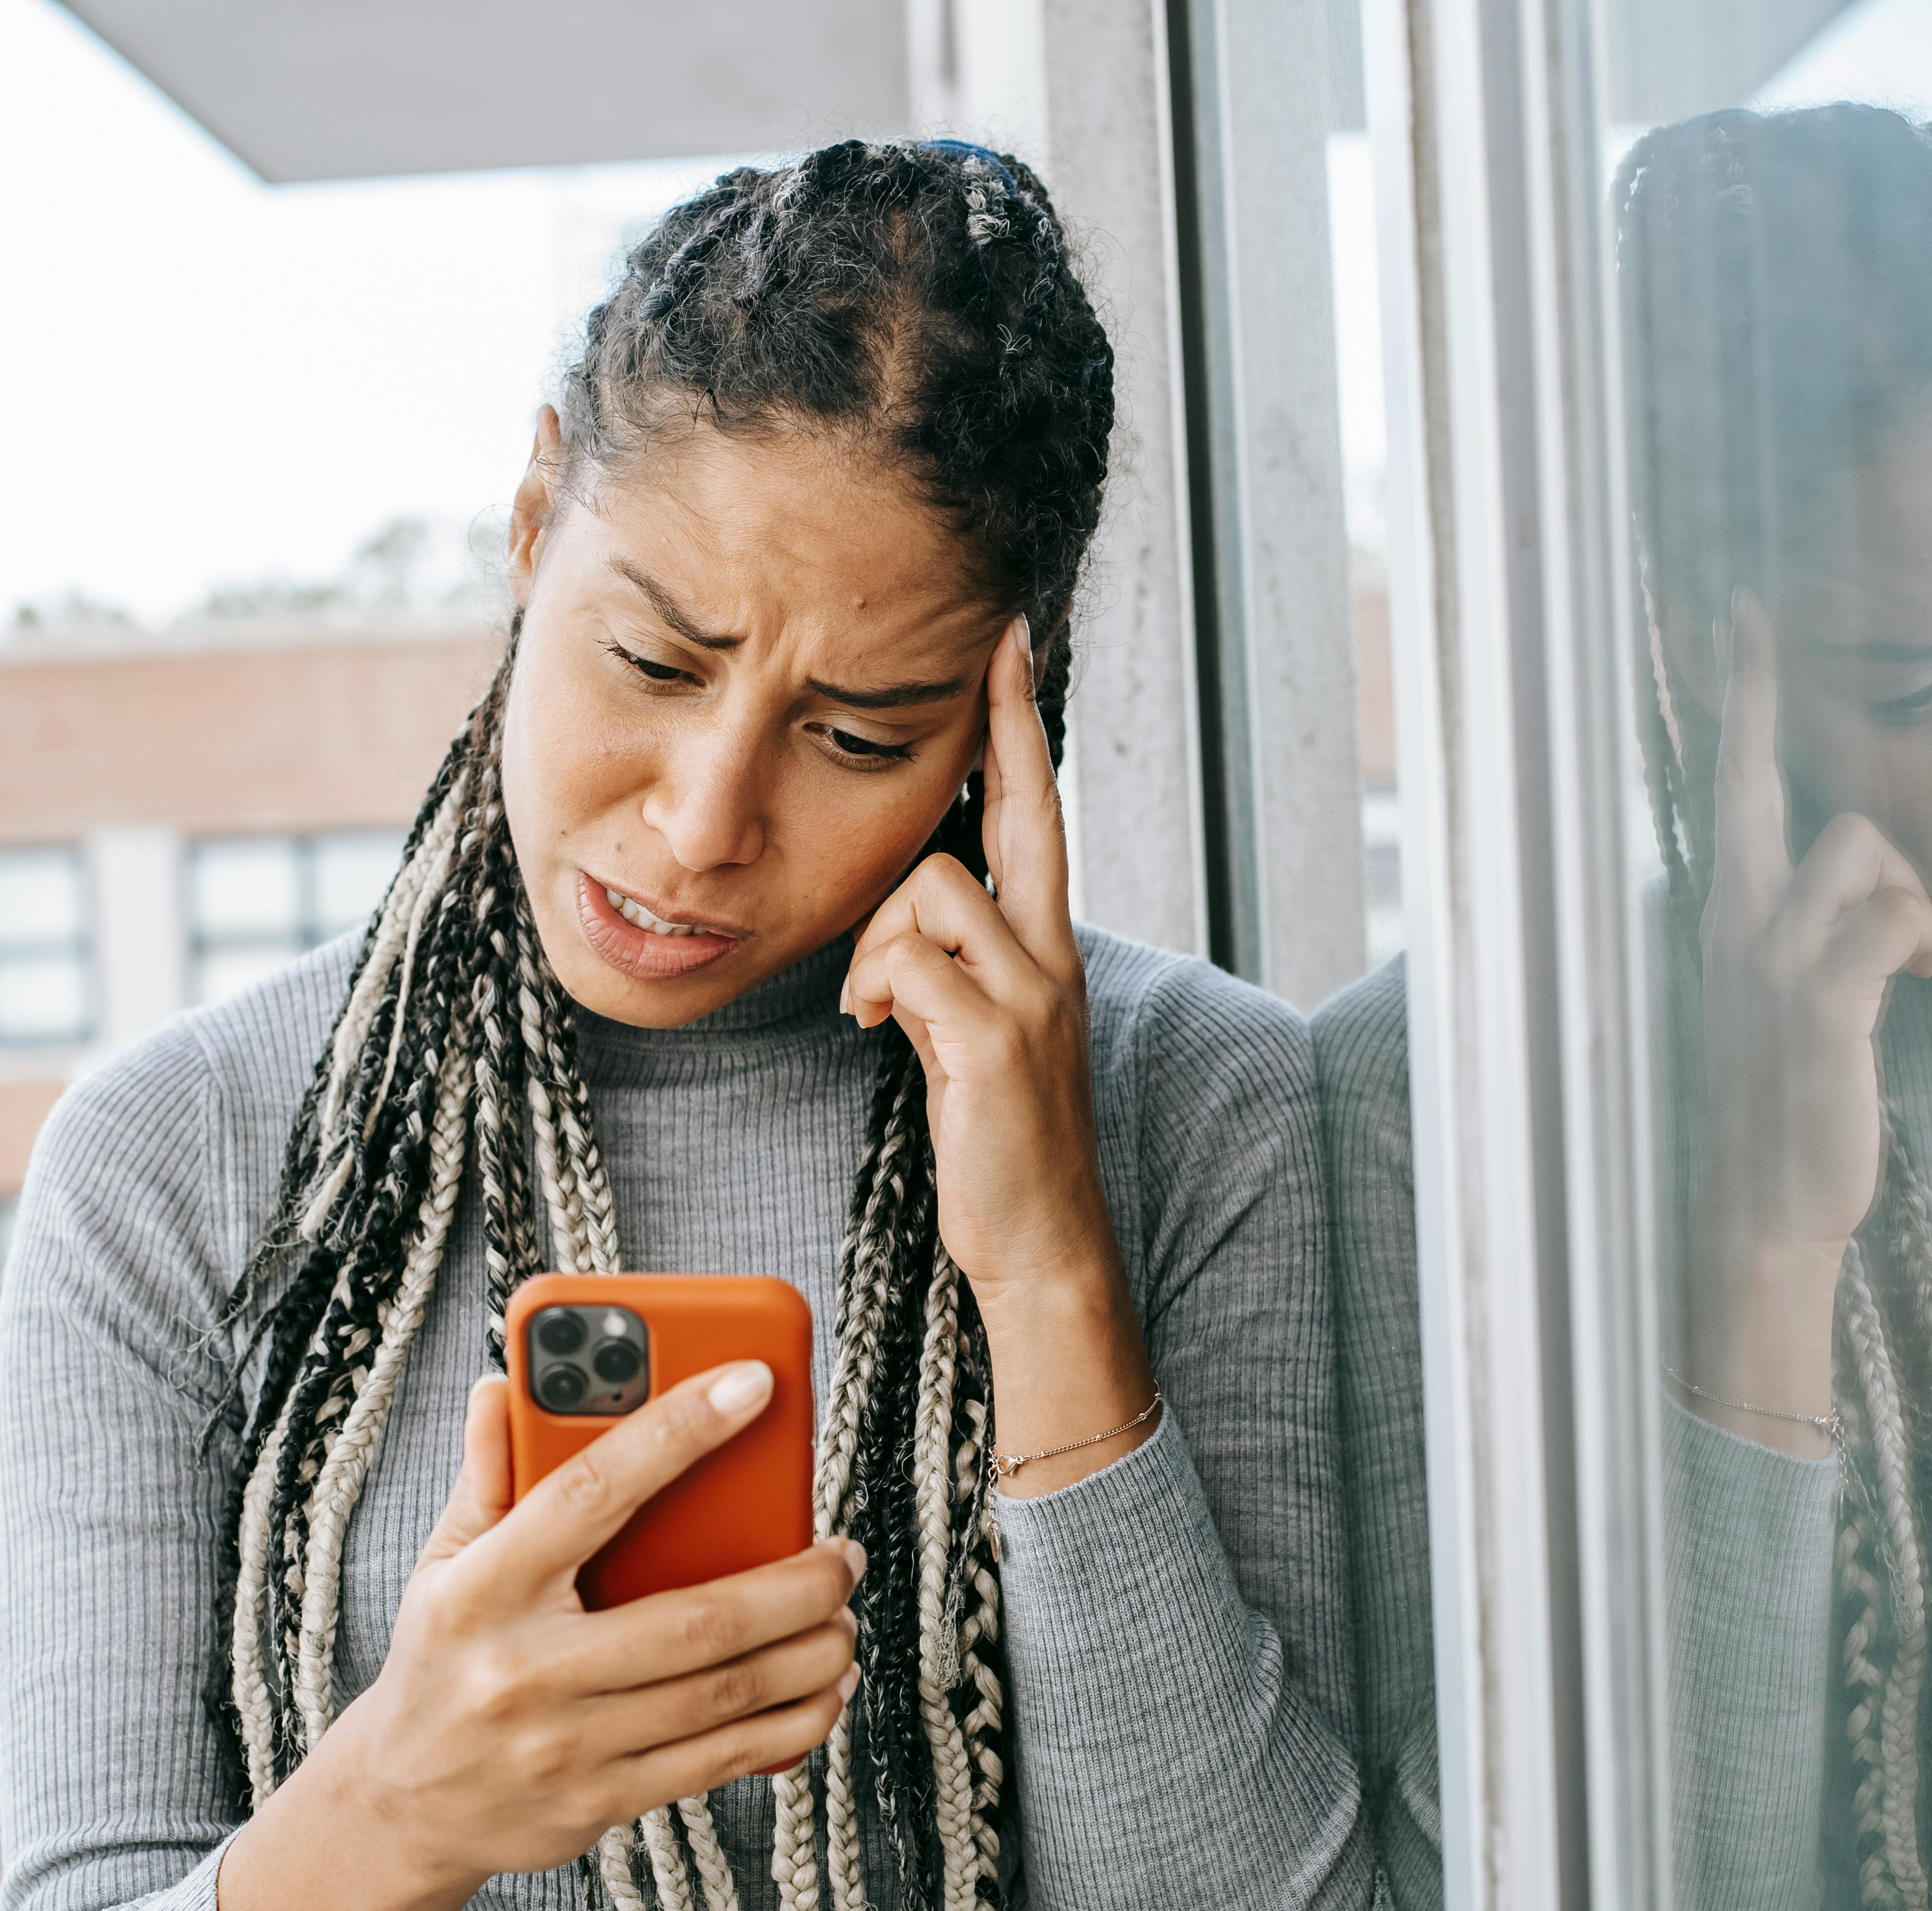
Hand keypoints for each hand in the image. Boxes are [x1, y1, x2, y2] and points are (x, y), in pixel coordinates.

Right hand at [219, 1366, 861, 1910]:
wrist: (403, 1806)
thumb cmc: (441, 1660)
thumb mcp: (443, 1564)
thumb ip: (487, 1475)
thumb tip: (503, 1386)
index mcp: (486, 1588)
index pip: (592, 1491)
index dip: (677, 1432)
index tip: (753, 1383)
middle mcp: (527, 1668)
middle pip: (693, 1620)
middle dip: (793, 1585)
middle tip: (844, 1553)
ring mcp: (567, 1744)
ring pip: (721, 1695)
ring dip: (808, 1655)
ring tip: (846, 1617)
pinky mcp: (600, 1801)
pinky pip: (718, 1761)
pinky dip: (790, 1725)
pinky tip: (826, 1690)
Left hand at [842, 616, 1154, 1493]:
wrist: (1043, 1242)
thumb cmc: (1002, 1141)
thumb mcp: (983, 1035)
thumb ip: (957, 967)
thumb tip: (900, 923)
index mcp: (1048, 950)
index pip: (1038, 817)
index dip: (1022, 732)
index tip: (1010, 648)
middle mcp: (1052, 957)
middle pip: (1021, 815)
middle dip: (1003, 727)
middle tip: (990, 648)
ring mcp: (1032, 995)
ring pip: (931, 889)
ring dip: (880, 937)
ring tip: (878, 1002)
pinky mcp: (996, 1039)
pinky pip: (911, 962)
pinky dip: (878, 986)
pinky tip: (880, 1027)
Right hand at [1679, 595, 1931, 1448]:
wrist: (1765, 1208)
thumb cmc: (1784, 1105)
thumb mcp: (1780, 1000)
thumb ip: (1801, 929)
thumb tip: (1857, 874)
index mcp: (1725, 922)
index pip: (1727, 793)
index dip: (1739, 704)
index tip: (1743, 622)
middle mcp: (1732, 927)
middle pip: (1757, 786)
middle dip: (1754, 699)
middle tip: (1755, 625)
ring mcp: (1770, 962)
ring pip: (1860, 847)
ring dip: (1907, 887)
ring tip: (1911, 948)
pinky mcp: (1821, 1001)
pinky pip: (1895, 916)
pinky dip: (1924, 934)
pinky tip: (1923, 973)